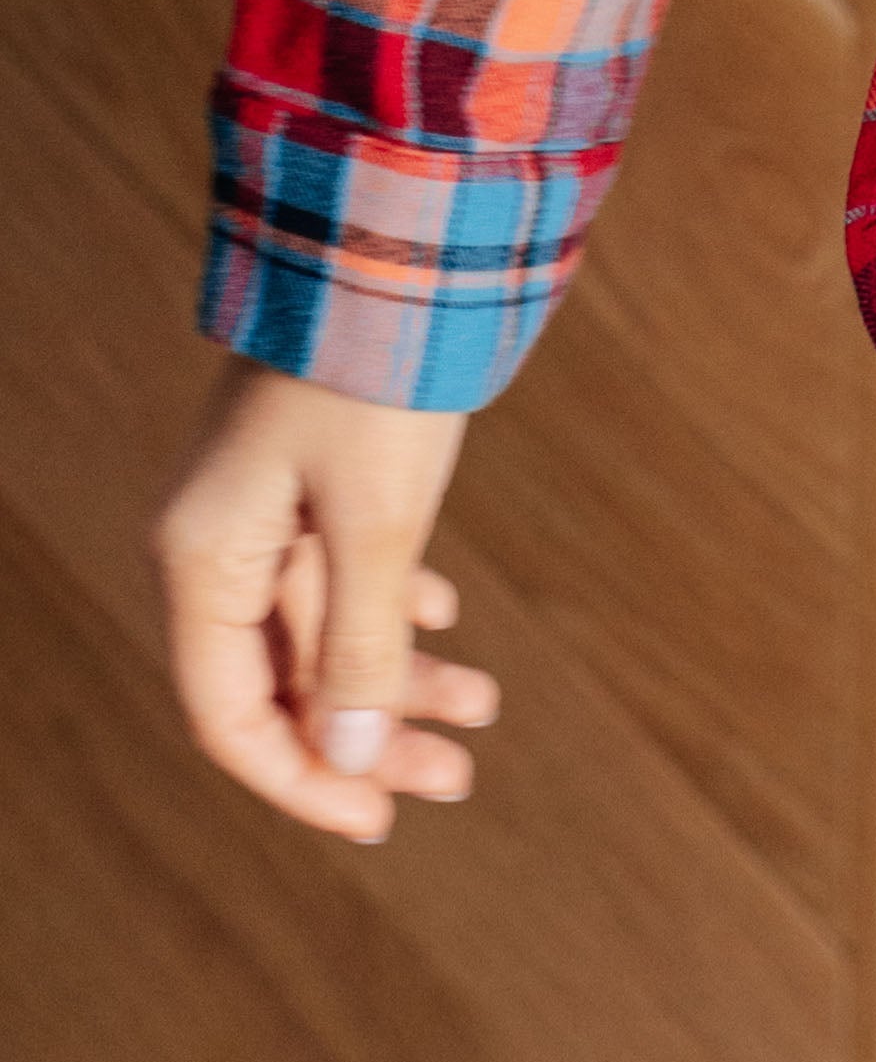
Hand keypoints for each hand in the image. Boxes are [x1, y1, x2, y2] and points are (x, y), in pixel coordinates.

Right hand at [154, 357, 494, 843]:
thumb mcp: (378, 524)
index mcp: (204, 561)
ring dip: (397, 672)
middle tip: (458, 777)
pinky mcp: (312, 473)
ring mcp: (265, 506)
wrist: (396, 240)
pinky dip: (394, 604)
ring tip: (485, 705)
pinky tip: (445, 619)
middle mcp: (221, 542)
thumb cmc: (377, 377)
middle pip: (283, 679)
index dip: (301, 778)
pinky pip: (342, 568)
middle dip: (368, 735)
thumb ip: (362, 647)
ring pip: (323, 626)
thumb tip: (352, 757)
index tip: (379, 820)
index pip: (230, 717)